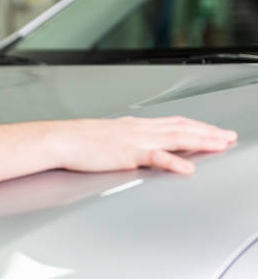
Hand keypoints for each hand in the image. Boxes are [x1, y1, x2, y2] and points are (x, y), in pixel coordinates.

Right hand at [50, 116, 237, 174]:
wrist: (62, 138)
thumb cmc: (79, 139)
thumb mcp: (108, 135)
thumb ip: (126, 138)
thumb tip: (137, 143)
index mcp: (135, 126)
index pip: (173, 123)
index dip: (196, 126)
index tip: (213, 130)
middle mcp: (140, 130)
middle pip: (181, 128)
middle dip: (208, 132)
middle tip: (228, 136)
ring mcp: (135, 141)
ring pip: (176, 138)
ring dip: (201, 141)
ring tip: (220, 144)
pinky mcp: (127, 154)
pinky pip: (156, 158)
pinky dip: (174, 162)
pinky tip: (187, 168)